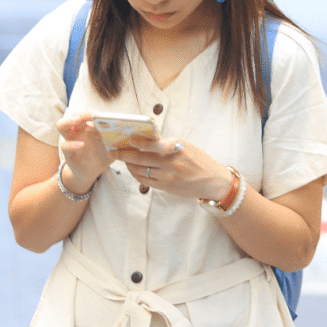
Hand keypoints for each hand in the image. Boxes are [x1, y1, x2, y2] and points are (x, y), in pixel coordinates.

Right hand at [56, 111, 114, 191]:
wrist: (92, 172)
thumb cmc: (102, 155)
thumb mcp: (112, 146)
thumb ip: (119, 138)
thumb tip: (133, 131)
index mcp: (89, 126)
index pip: (86, 114)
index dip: (92, 112)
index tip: (101, 114)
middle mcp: (78, 131)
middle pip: (74, 115)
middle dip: (82, 113)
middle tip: (91, 114)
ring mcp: (71, 140)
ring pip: (61, 125)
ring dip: (69, 121)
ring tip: (78, 121)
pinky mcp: (67, 153)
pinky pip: (65, 146)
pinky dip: (73, 144)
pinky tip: (81, 145)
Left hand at [115, 137, 232, 200]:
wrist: (212, 181)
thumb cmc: (199, 160)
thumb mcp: (186, 146)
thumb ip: (167, 144)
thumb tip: (146, 140)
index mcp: (176, 149)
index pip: (152, 145)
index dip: (137, 142)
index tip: (127, 139)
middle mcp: (170, 163)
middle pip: (141, 159)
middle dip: (124, 155)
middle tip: (113, 152)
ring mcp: (167, 177)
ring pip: (140, 170)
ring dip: (129, 164)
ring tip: (123, 159)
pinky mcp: (166, 187)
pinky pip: (145, 180)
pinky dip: (137, 174)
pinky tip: (133, 169)